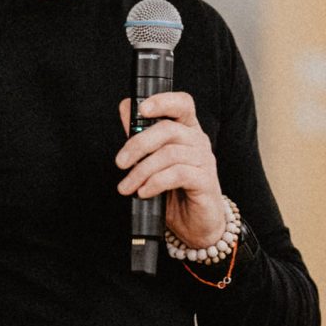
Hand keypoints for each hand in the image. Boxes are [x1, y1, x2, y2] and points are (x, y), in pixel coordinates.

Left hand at [116, 93, 229, 250]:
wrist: (196, 224)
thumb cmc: (176, 191)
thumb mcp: (153, 162)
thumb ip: (141, 137)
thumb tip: (126, 110)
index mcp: (187, 131)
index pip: (182, 104)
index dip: (162, 101)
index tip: (141, 109)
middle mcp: (198, 141)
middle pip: (168, 129)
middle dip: (138, 145)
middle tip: (120, 163)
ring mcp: (205, 160)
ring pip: (169, 154)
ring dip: (141, 171)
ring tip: (127, 186)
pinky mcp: (206, 181)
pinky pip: (178, 174)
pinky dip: (156, 182)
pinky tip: (144, 192)